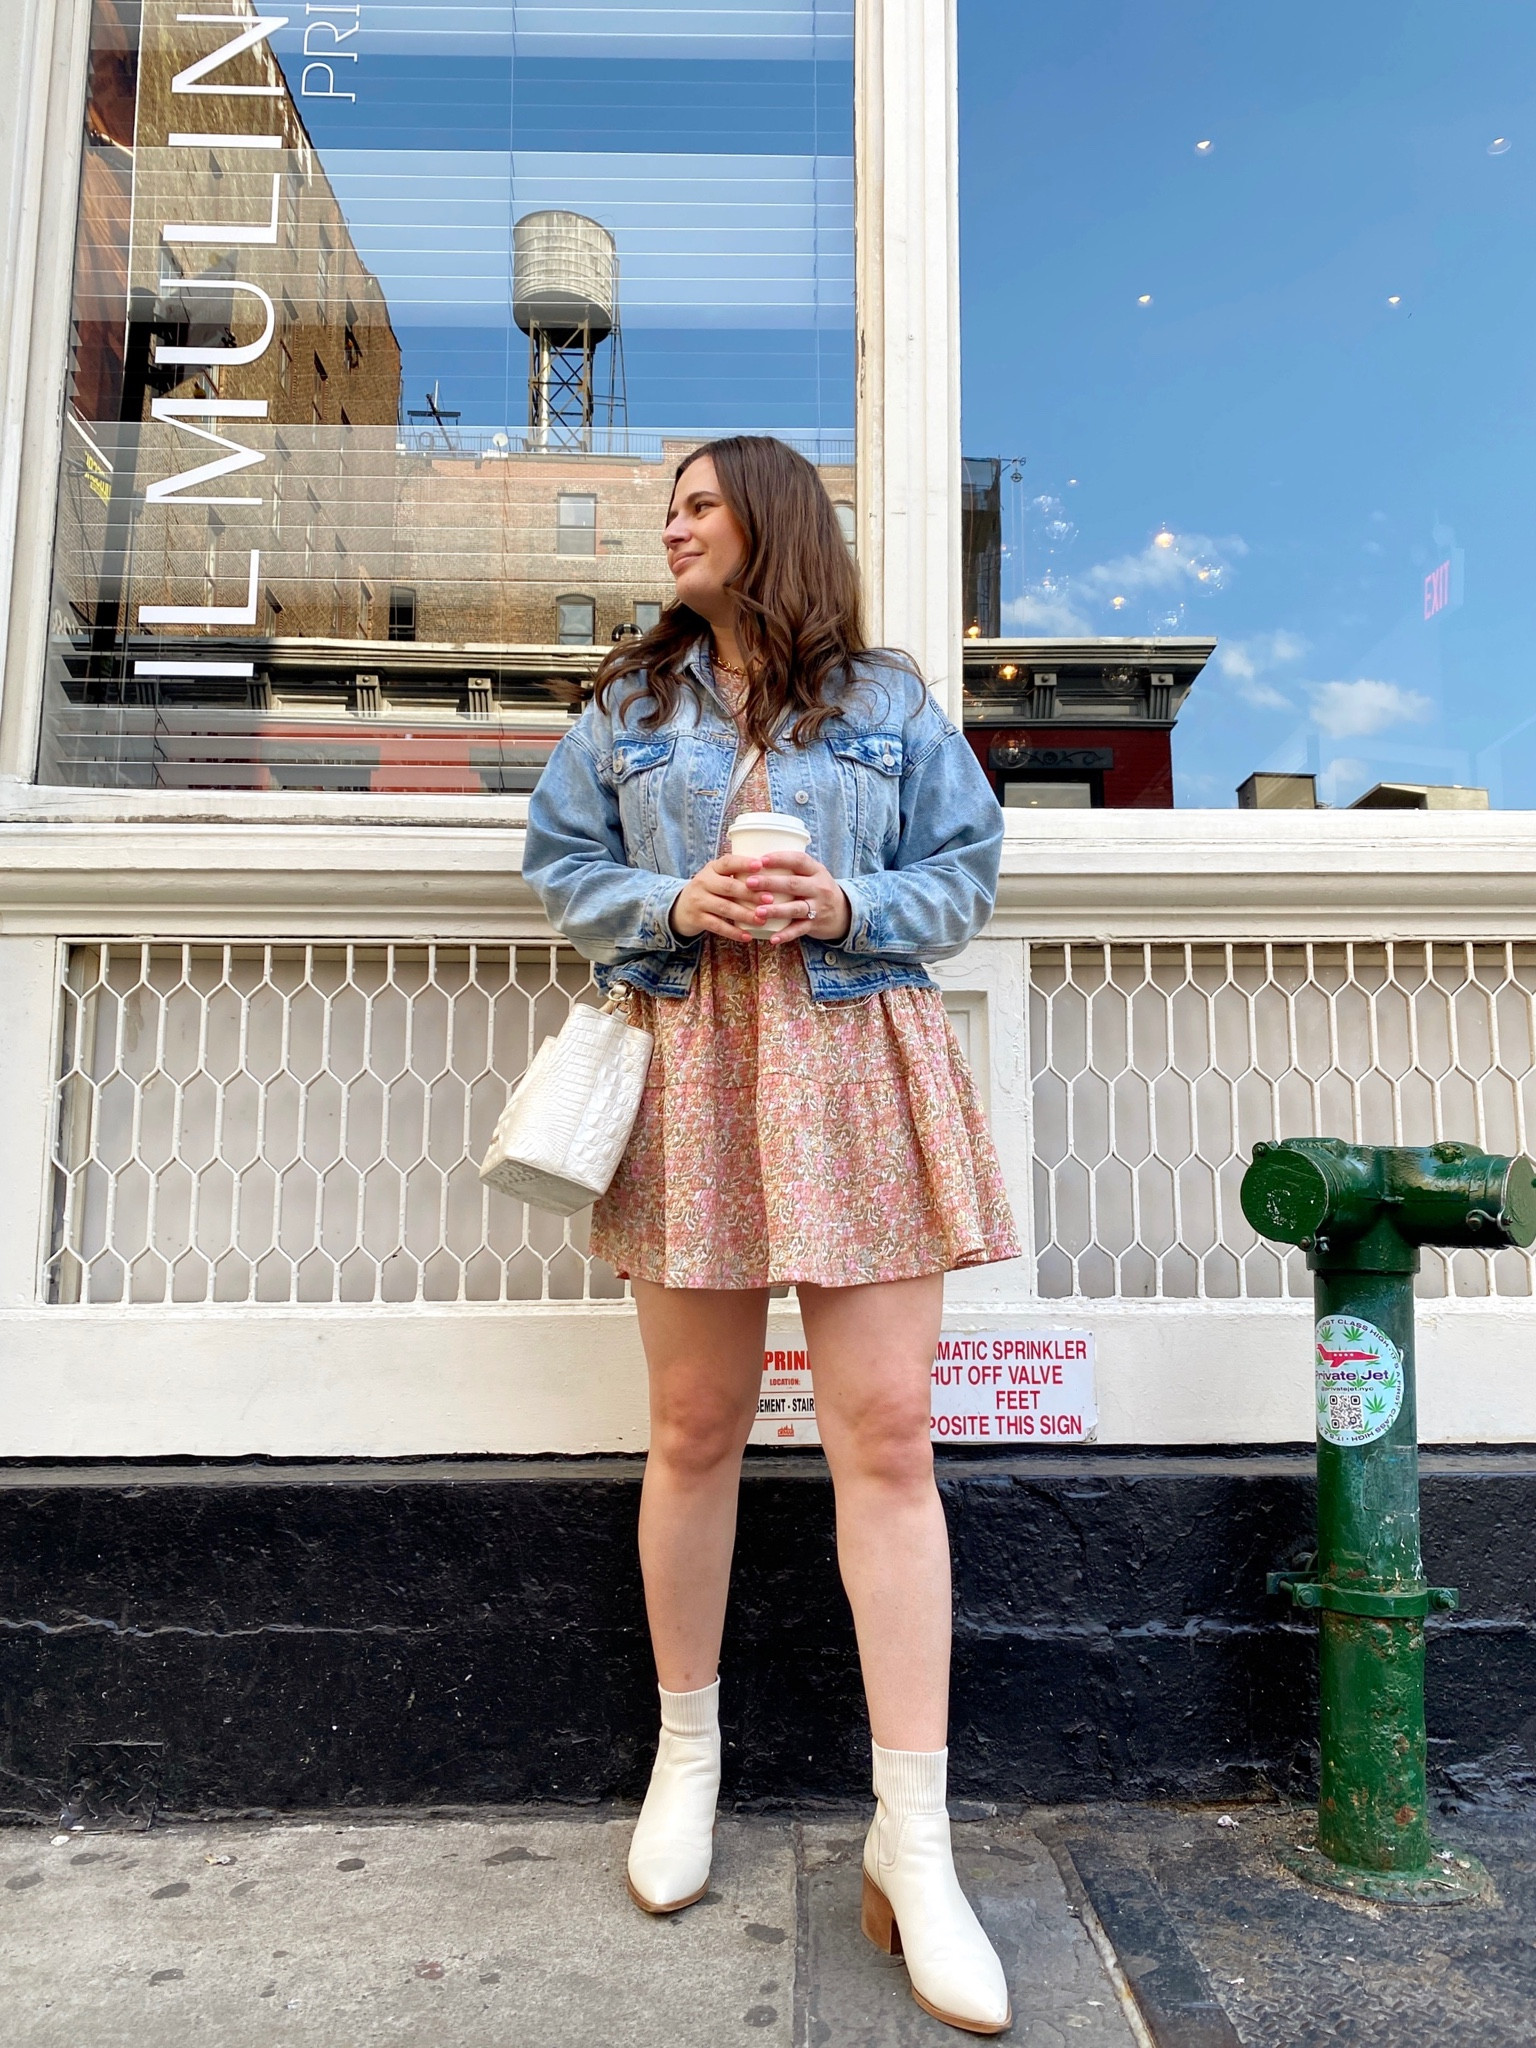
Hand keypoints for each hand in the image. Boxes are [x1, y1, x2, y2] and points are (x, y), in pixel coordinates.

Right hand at [670, 853, 785, 942]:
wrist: (679, 907)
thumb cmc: (710, 890)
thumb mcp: (717, 877)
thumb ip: (737, 874)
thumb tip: (774, 873)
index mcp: (712, 868)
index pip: (728, 862)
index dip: (744, 863)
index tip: (760, 864)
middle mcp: (703, 882)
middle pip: (728, 886)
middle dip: (750, 893)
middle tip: (770, 899)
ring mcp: (698, 901)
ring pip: (724, 908)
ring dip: (745, 914)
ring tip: (762, 919)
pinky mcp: (697, 918)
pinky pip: (717, 926)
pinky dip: (734, 932)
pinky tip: (747, 936)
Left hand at [737, 849, 851, 945]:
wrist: (844, 912)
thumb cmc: (817, 888)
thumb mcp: (813, 874)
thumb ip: (793, 867)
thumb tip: (755, 858)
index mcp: (816, 871)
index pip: (799, 860)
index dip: (780, 859)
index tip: (760, 860)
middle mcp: (819, 888)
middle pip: (794, 884)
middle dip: (770, 883)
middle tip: (749, 882)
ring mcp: (818, 907)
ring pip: (796, 909)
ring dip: (776, 910)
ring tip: (758, 911)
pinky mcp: (815, 925)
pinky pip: (799, 930)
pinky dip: (786, 935)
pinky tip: (773, 939)